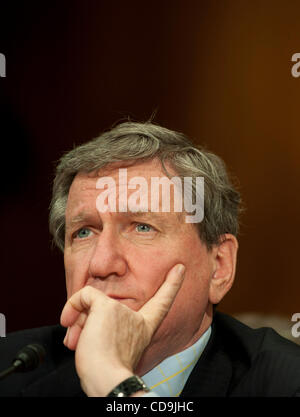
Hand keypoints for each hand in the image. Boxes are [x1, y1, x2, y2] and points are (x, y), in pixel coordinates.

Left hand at [60, 263, 185, 396]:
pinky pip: (84, 294)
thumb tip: (77, 320)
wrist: (107, 380)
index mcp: (144, 328)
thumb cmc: (106, 372)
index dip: (172, 285)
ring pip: (91, 305)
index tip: (180, 268)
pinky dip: (72, 305)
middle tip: (77, 340)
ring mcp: (121, 310)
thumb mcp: (110, 349)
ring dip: (78, 323)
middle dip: (86, 321)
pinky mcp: (106, 306)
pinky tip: (68, 320)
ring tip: (76, 341)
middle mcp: (136, 317)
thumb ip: (101, 330)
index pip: (162, 304)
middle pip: (107, 308)